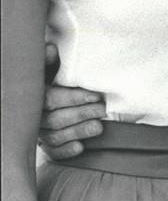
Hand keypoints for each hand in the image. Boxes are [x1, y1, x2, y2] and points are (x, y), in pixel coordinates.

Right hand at [38, 44, 105, 159]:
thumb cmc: (51, 80)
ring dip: (78, 132)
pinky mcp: (43, 145)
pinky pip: (51, 152)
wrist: (44, 97)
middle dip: (81, 114)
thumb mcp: (50, 69)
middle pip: (54, 120)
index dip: (73, 98)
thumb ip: (50, 62)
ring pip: (54, 136)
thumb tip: (50, 49)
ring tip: (99, 127)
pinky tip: (80, 148)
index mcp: (35, 96)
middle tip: (102, 110)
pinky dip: (65, 151)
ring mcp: (37, 132)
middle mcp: (32, 116)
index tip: (95, 96)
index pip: (51, 99)